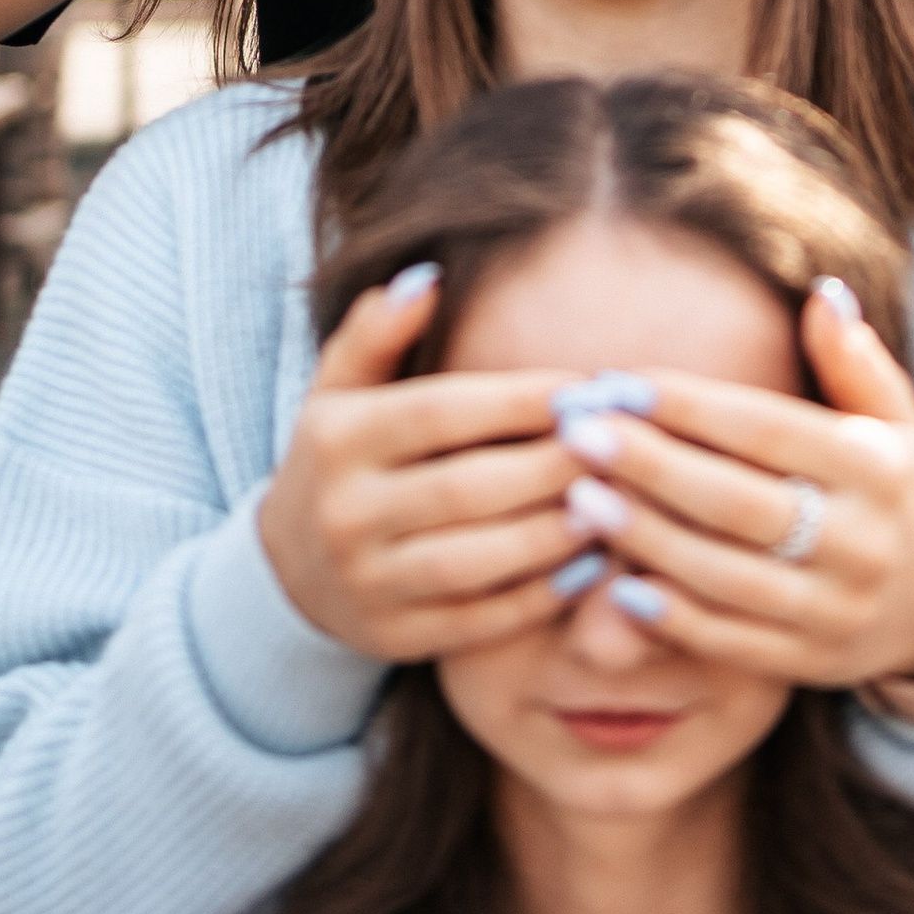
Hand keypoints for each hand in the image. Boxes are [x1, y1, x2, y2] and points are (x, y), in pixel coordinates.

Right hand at [257, 271, 582, 660]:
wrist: (289, 572)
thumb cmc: (343, 460)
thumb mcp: (339, 389)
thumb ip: (377, 331)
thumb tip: (426, 275)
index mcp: (337, 439)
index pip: (442, 413)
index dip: (522, 400)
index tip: (589, 387)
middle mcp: (345, 512)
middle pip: (467, 487)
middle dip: (554, 465)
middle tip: (625, 446)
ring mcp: (368, 582)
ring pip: (477, 560)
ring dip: (556, 533)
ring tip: (619, 504)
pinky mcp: (395, 637)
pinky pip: (479, 620)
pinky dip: (540, 596)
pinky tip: (592, 565)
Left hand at [549, 290, 913, 687]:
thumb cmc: (903, 496)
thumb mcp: (899, 424)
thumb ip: (855, 361)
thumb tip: (822, 292)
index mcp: (877, 469)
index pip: (768, 431)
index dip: (691, 407)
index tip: (619, 383)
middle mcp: (861, 541)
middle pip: (737, 502)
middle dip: (650, 466)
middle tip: (577, 433)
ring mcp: (835, 609)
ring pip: (725, 574)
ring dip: (645, 537)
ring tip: (578, 499)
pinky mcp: (810, 662)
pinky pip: (730, 642)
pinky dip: (672, 618)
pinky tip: (617, 584)